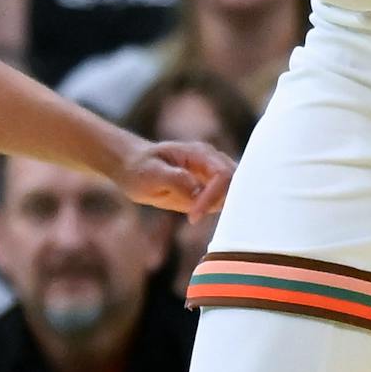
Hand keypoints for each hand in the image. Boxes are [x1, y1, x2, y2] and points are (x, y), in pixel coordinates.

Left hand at [112, 135, 233, 221]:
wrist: (133, 168)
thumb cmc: (139, 168)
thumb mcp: (151, 173)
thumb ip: (175, 179)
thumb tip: (198, 191)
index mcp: (200, 153)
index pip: (222, 175)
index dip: (213, 196)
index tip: (193, 216)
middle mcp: (212, 162)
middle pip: (238, 183)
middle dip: (225, 203)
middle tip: (197, 218)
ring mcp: (213, 176)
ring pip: (235, 195)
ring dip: (224, 210)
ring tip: (194, 217)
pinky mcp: (211, 190)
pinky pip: (226, 203)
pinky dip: (221, 214)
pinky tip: (200, 218)